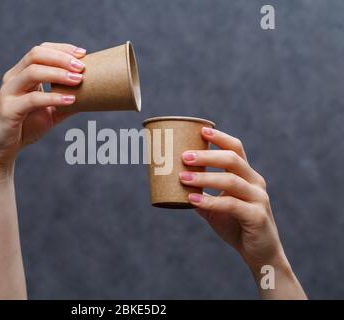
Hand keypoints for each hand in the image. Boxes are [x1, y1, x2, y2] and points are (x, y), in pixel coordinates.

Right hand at [0, 42, 86, 172]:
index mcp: (21, 74)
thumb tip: (92, 97)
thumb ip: (66, 102)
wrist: (2, 150)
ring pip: (32, 72)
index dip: (62, 48)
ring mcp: (8, 93)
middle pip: (36, 55)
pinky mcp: (8, 110)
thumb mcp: (50, 113)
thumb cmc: (25, 128)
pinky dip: (53, 98)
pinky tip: (70, 100)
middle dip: (61, 57)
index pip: (41, 50)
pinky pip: (33, 99)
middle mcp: (12, 79)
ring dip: (58, 74)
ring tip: (78, 79)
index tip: (83, 54)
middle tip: (82, 66)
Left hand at [179, 127, 305, 298]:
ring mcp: (258, 198)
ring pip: (231, 180)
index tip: (201, 130)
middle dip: (207, 156)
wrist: (259, 254)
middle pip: (232, 159)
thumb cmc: (237, 227)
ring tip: (182, 177)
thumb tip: (174, 186)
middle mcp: (255, 183)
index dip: (220, 138)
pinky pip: (231, 204)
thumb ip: (201, 196)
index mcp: (247, 176)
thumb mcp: (216, 208)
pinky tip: (192, 199)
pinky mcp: (256, 216)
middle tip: (184, 156)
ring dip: (204, 178)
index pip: (236, 149)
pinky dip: (210, 200)